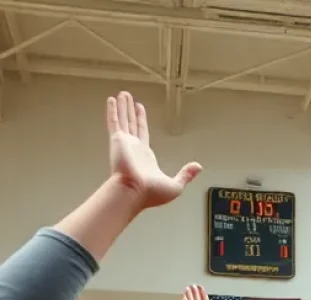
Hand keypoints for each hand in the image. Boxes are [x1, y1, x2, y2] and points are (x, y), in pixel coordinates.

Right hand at [107, 91, 200, 207]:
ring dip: (123, 107)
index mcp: (145, 157)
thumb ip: (186, 174)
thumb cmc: (152, 193)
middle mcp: (134, 148)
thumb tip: (198, 167)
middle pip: (132, 124)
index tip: (140, 109)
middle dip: (131, 111)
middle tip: (128, 98)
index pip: (143, 133)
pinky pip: (115, 121)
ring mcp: (125, 143)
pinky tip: (112, 99)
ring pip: (124, 119)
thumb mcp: (176, 185)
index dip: (142, 120)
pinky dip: (113, 110)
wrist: (135, 192)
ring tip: (122, 94)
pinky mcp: (117, 140)